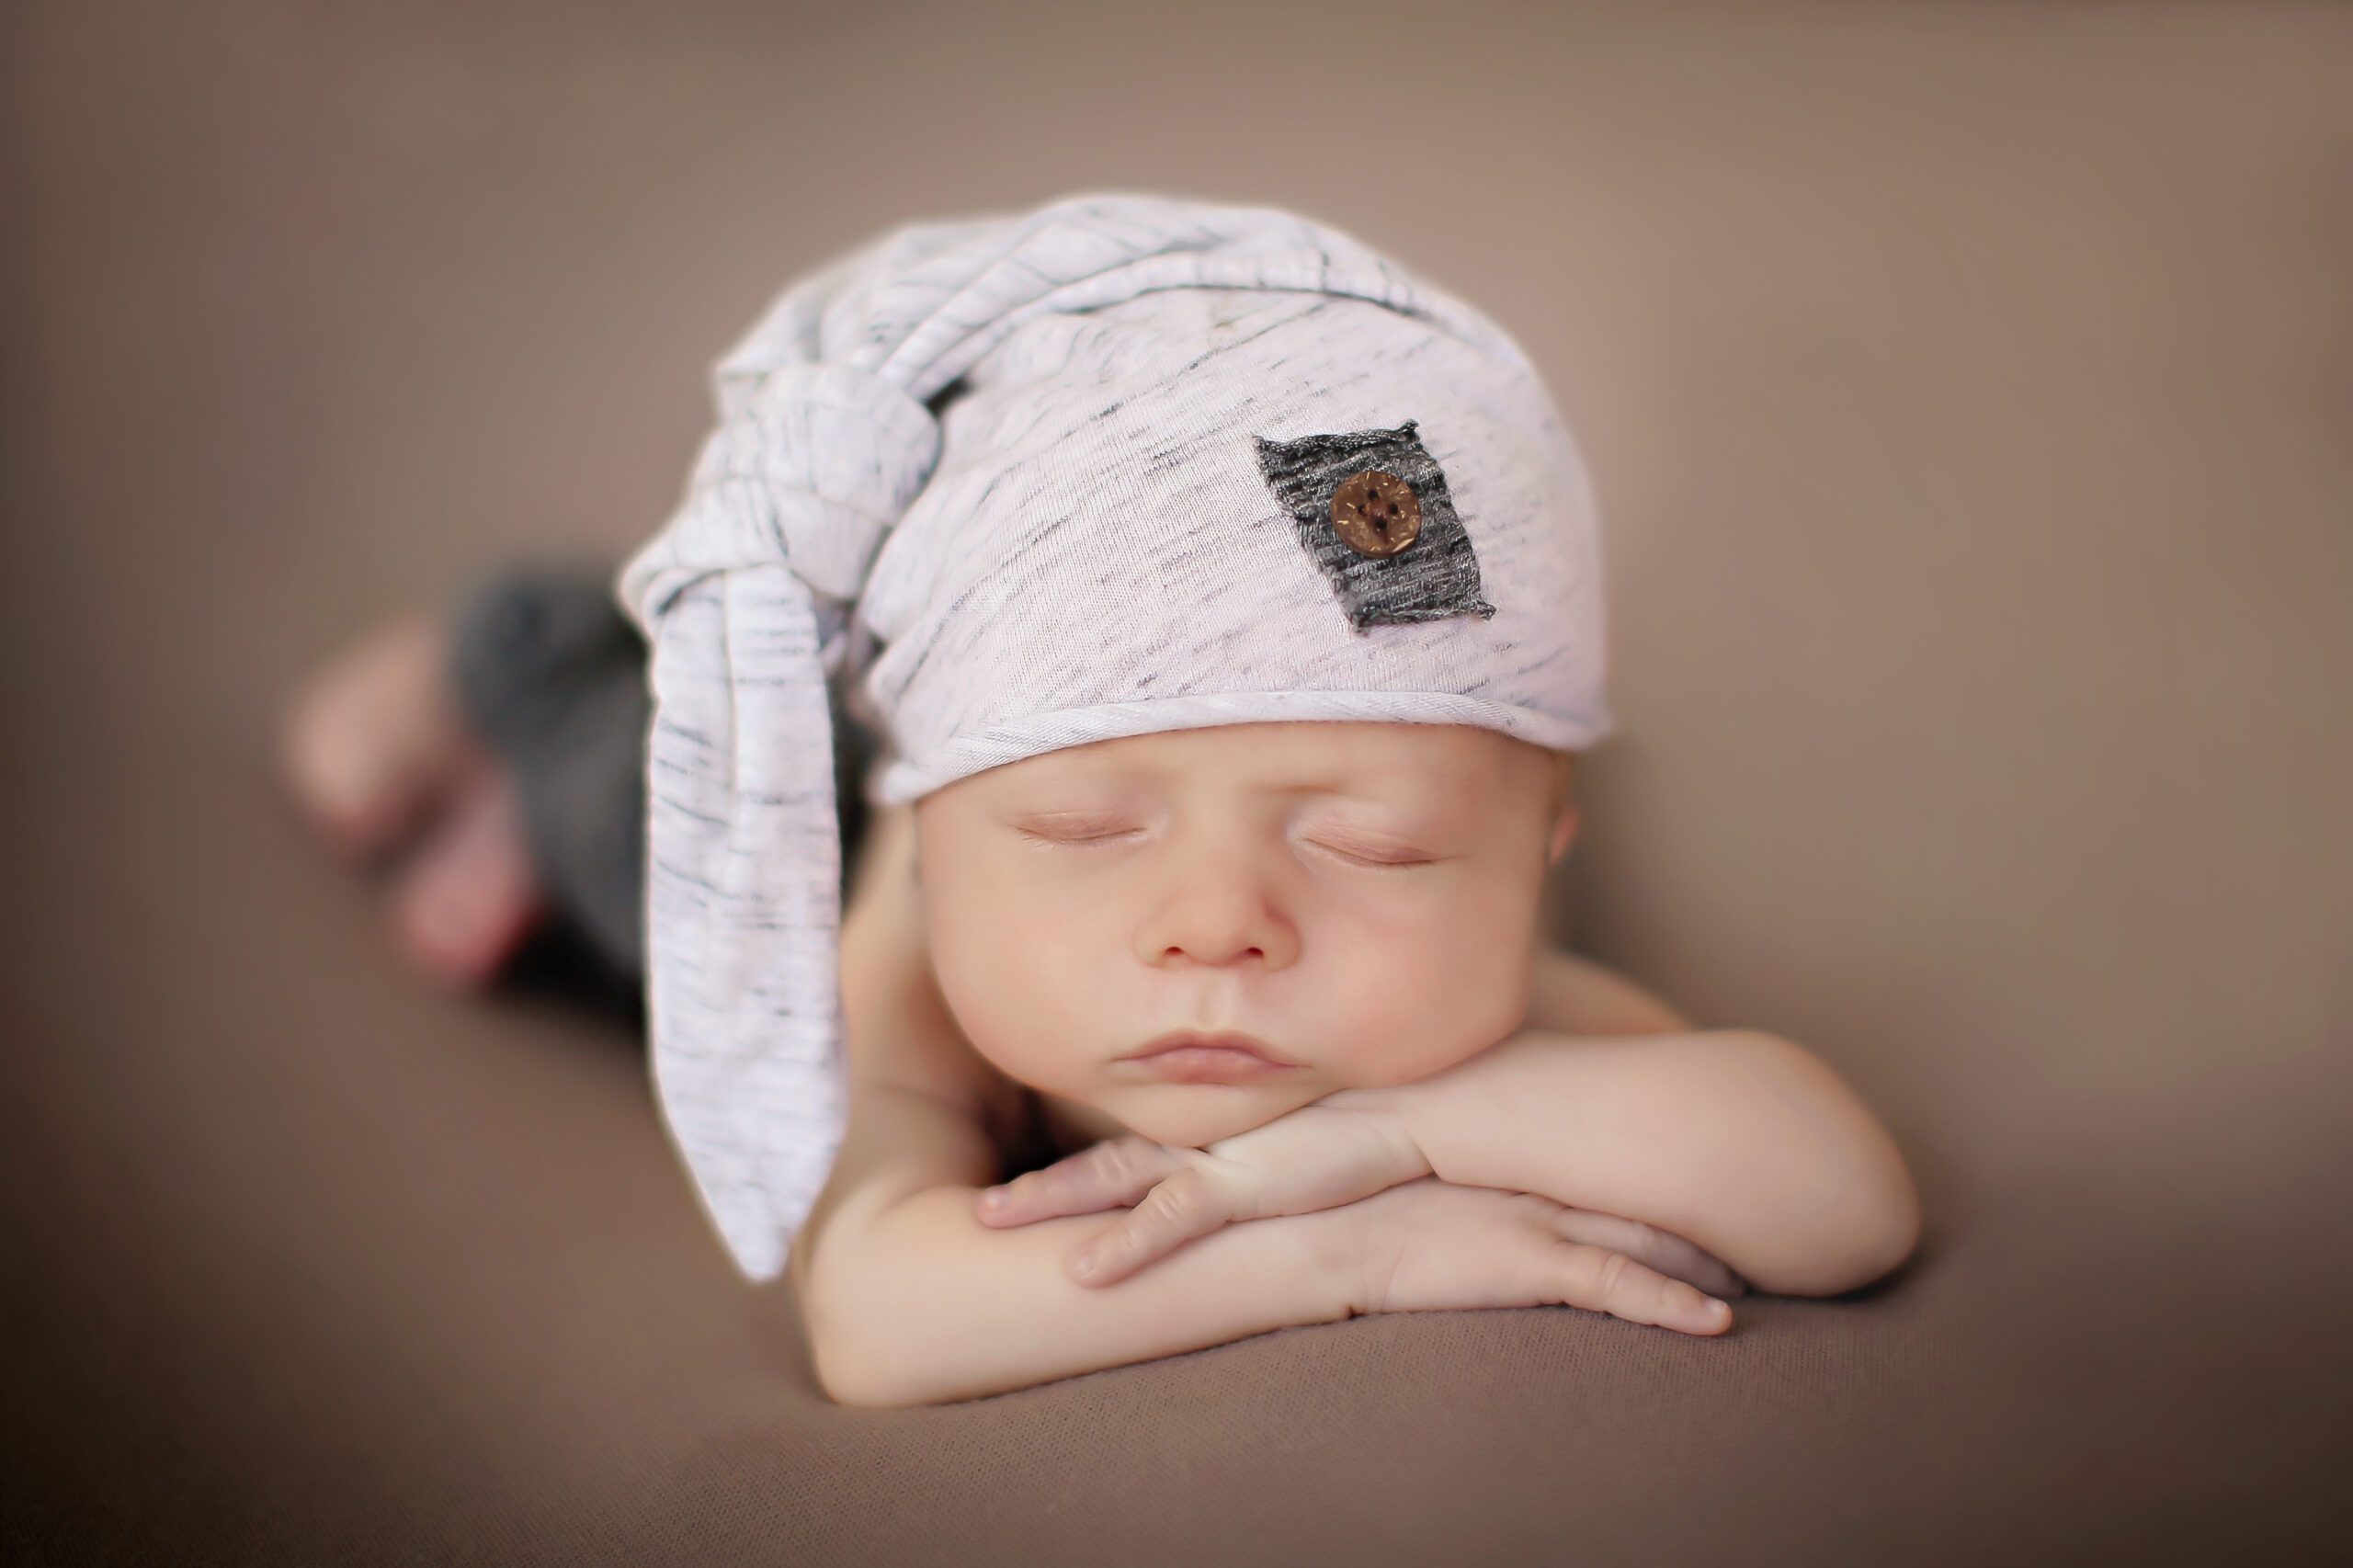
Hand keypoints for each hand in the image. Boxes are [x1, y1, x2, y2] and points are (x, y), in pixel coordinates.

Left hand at [974, 1092, 1430, 1284]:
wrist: (1415, 1108)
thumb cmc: (1369, 1125)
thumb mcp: (1304, 1144)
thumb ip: (1269, 1153)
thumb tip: (1258, 1173)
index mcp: (1208, 1135)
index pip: (1128, 1151)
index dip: (1077, 1171)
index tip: (1027, 1190)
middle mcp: (1198, 1142)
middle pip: (1098, 1163)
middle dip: (1037, 1189)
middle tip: (979, 1209)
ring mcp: (1214, 1161)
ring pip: (1109, 1182)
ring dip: (1048, 1202)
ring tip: (989, 1221)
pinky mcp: (1242, 1186)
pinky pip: (1170, 1220)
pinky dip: (1124, 1245)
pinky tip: (1082, 1272)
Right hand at [1341, 1178, 1738, 1334]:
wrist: (1328, 1233)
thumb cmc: (1368, 1211)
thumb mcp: (1434, 1180)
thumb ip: (1477, 1177)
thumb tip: (1494, 1186)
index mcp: (1521, 1149)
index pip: (1611, 1151)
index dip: (1662, 1169)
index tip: (1706, 1180)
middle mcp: (1541, 1173)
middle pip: (1646, 1189)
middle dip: (1704, 1212)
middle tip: (1756, 1229)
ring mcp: (1539, 1216)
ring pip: (1647, 1236)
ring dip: (1706, 1263)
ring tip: (1752, 1284)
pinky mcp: (1529, 1262)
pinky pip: (1618, 1286)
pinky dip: (1672, 1306)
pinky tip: (1715, 1326)